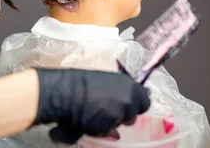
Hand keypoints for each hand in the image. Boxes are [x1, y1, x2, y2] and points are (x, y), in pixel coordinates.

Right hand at [34, 68, 150, 143]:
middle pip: (133, 114)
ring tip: (96, 111)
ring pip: (120, 123)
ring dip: (112, 119)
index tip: (127, 100)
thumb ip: (124, 88)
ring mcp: (118, 117)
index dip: (136, 102)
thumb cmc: (83, 80)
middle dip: (123, 112)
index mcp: (131, 87)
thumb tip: (142, 95)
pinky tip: (90, 118)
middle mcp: (128, 103)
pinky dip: (101, 127)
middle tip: (108, 106)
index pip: (145, 101)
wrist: (64, 91)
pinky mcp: (106, 129)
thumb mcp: (108, 79)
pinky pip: (107, 131)